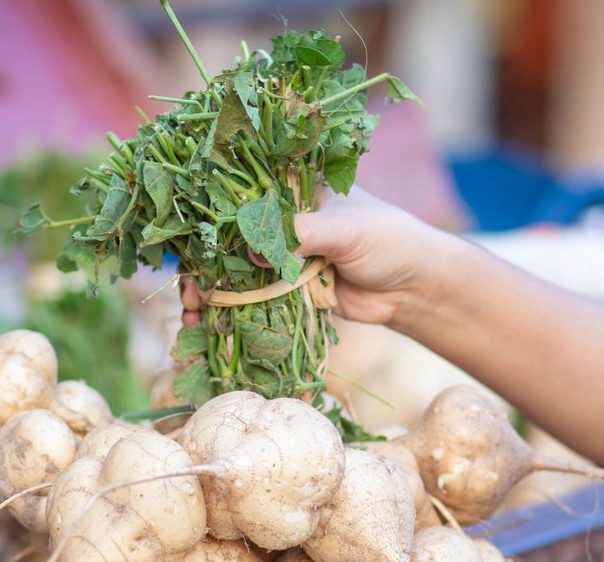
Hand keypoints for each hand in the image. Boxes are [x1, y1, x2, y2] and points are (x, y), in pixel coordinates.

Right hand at [179, 187, 462, 329]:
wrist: (416, 287)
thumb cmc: (388, 240)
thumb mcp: (345, 228)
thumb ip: (299, 234)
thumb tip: (250, 247)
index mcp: (289, 192)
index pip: (236, 200)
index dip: (207, 222)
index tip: (188, 244)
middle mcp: (278, 224)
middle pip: (225, 242)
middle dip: (201, 266)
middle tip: (187, 291)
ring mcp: (280, 260)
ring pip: (233, 275)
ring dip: (209, 295)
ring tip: (192, 315)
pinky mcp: (287, 293)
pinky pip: (250, 303)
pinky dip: (230, 315)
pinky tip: (208, 328)